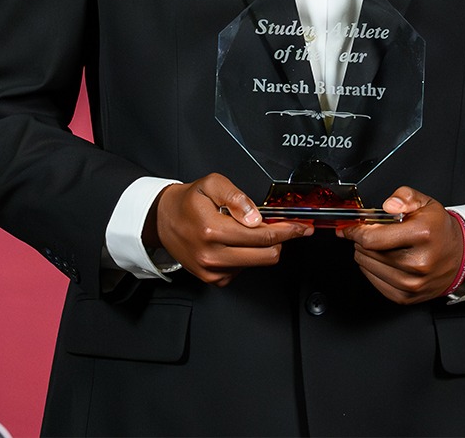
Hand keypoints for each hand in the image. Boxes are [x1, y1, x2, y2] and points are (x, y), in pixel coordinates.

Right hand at [145, 174, 311, 285]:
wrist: (162, 220)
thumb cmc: (188, 202)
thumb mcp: (211, 185)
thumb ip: (236, 197)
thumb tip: (256, 217)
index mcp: (212, 229)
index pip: (262, 236)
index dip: (288, 230)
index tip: (302, 228)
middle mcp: (212, 254)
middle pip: (267, 255)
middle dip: (279, 240)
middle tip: (281, 227)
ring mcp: (212, 270)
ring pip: (257, 263)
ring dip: (260, 248)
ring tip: (246, 231)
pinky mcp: (213, 279)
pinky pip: (243, 270)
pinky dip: (246, 256)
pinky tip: (234, 243)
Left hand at [339, 186, 464, 303]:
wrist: (460, 258)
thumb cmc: (438, 231)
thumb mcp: (425, 204)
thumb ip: (404, 197)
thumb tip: (389, 205)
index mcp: (422, 235)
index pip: (372, 238)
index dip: (354, 231)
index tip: (349, 228)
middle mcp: (419, 263)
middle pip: (367, 253)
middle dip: (361, 241)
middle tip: (369, 234)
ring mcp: (413, 283)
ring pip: (367, 267)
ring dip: (365, 255)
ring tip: (378, 246)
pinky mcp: (407, 297)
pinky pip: (374, 282)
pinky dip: (371, 270)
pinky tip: (382, 261)